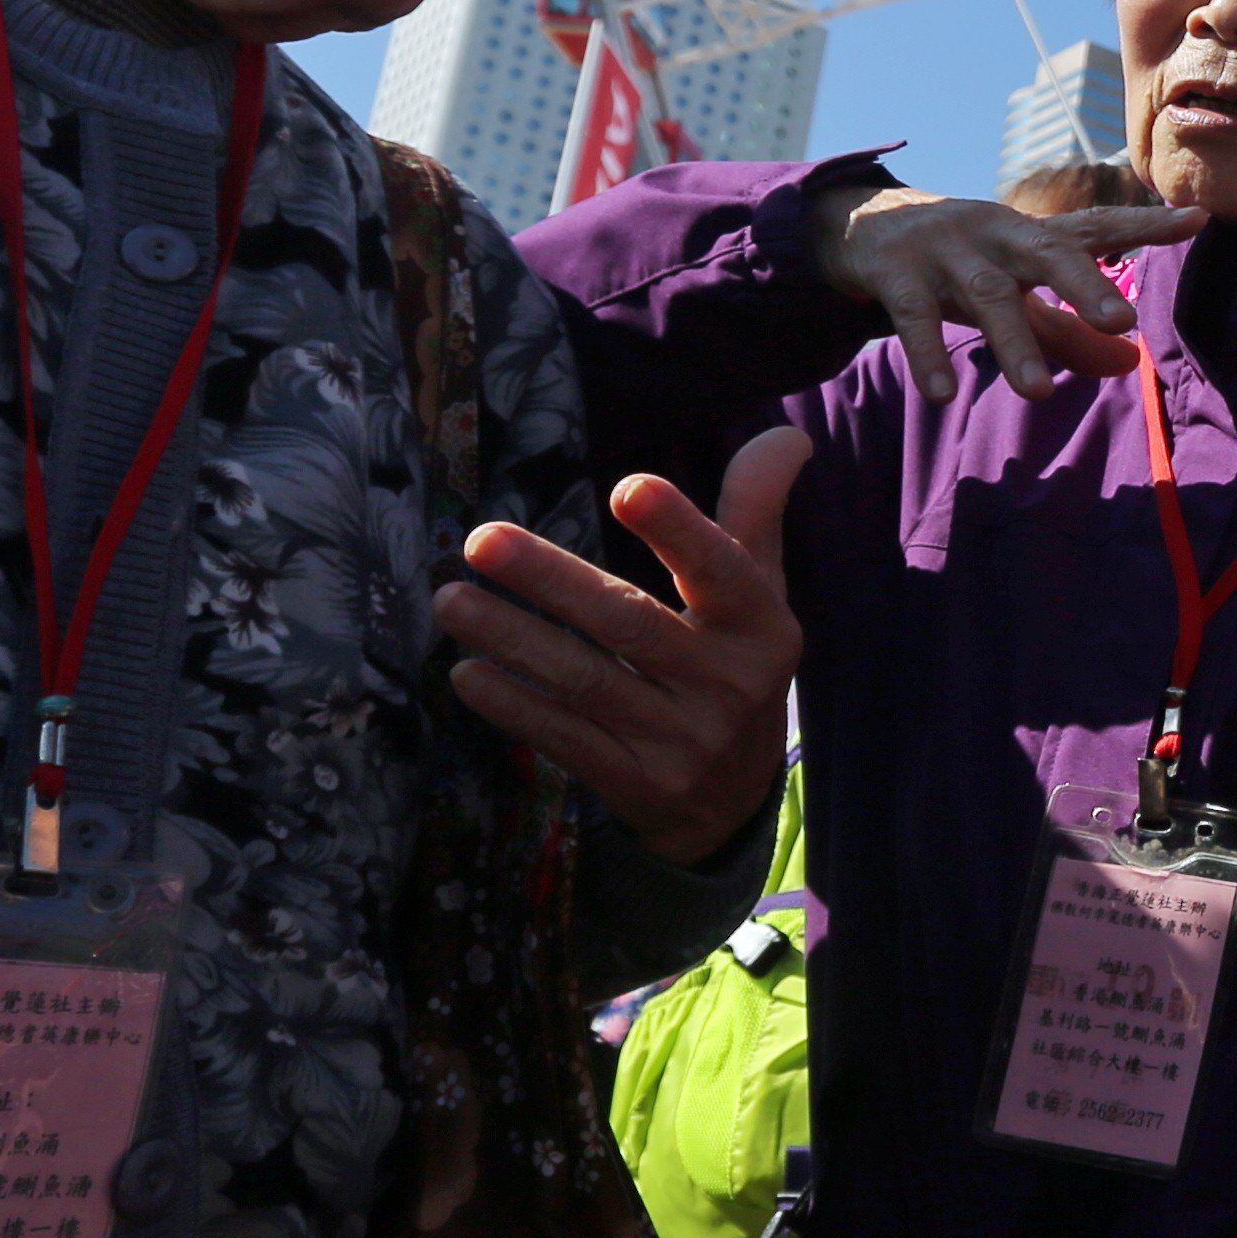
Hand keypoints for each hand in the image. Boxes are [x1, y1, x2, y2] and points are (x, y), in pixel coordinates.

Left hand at [442, 425, 811, 866]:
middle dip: (551, 579)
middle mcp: (727, 684)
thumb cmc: (734, 667)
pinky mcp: (638, 785)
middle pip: (629, 622)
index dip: (679, 530)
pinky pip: (568, 738)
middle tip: (482, 540)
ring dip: (512, 638)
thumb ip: (755, 512)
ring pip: (585, 680)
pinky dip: (515, 706)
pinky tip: (469, 673)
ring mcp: (681, 741)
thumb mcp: (760, 594)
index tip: (627, 487)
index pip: (722, 570)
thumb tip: (785, 434)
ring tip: (451, 600)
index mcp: (762, 627)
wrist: (734, 803)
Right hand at [810, 182, 1196, 399]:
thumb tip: (1131, 364)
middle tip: (1119, 321)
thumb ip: (1069, 330)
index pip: (1097, 227)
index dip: (1145, 226)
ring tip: (1038, 394)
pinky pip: (915, 316)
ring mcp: (946, 250)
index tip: (1198, 219)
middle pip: (1049, 252)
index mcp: (1032, 235)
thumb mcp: (1015, 290)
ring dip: (1012, 342)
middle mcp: (997, 234)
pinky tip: (942, 395)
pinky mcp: (897, 274)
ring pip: (986, 293)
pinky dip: (928, 353)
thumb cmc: (960, 261)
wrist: (861, 226)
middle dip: (1084, 284)